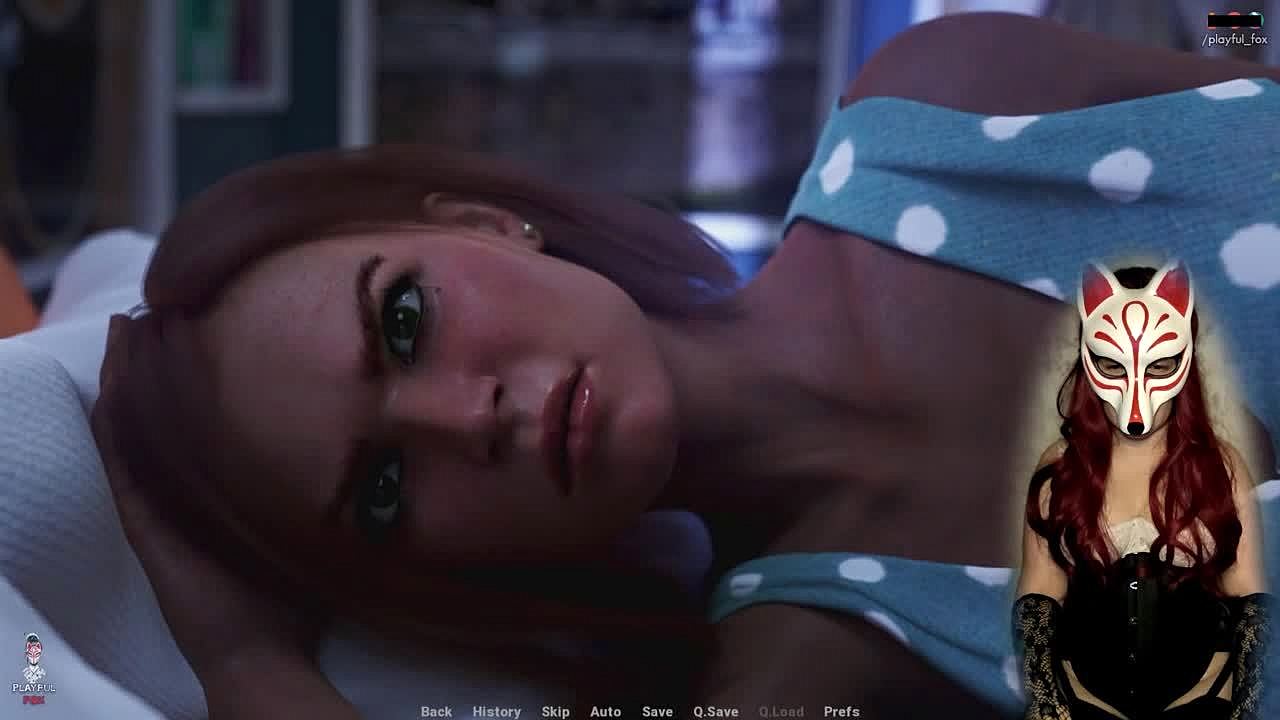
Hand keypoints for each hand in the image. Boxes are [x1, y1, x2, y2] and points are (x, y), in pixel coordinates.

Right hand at [92, 315, 325, 680]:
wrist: (263, 647)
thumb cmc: (295, 593)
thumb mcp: (311, 521)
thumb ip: (327, 485)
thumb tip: (375, 439)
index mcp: (219, 491)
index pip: (201, 423)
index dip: (197, 378)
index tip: (209, 328)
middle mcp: (184, 491)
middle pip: (160, 416)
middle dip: (156, 366)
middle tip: (154, 314)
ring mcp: (158, 504)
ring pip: (133, 428)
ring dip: (126, 379)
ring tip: (126, 331)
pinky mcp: (144, 520)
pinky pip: (122, 460)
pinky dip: (114, 422)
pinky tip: (112, 386)